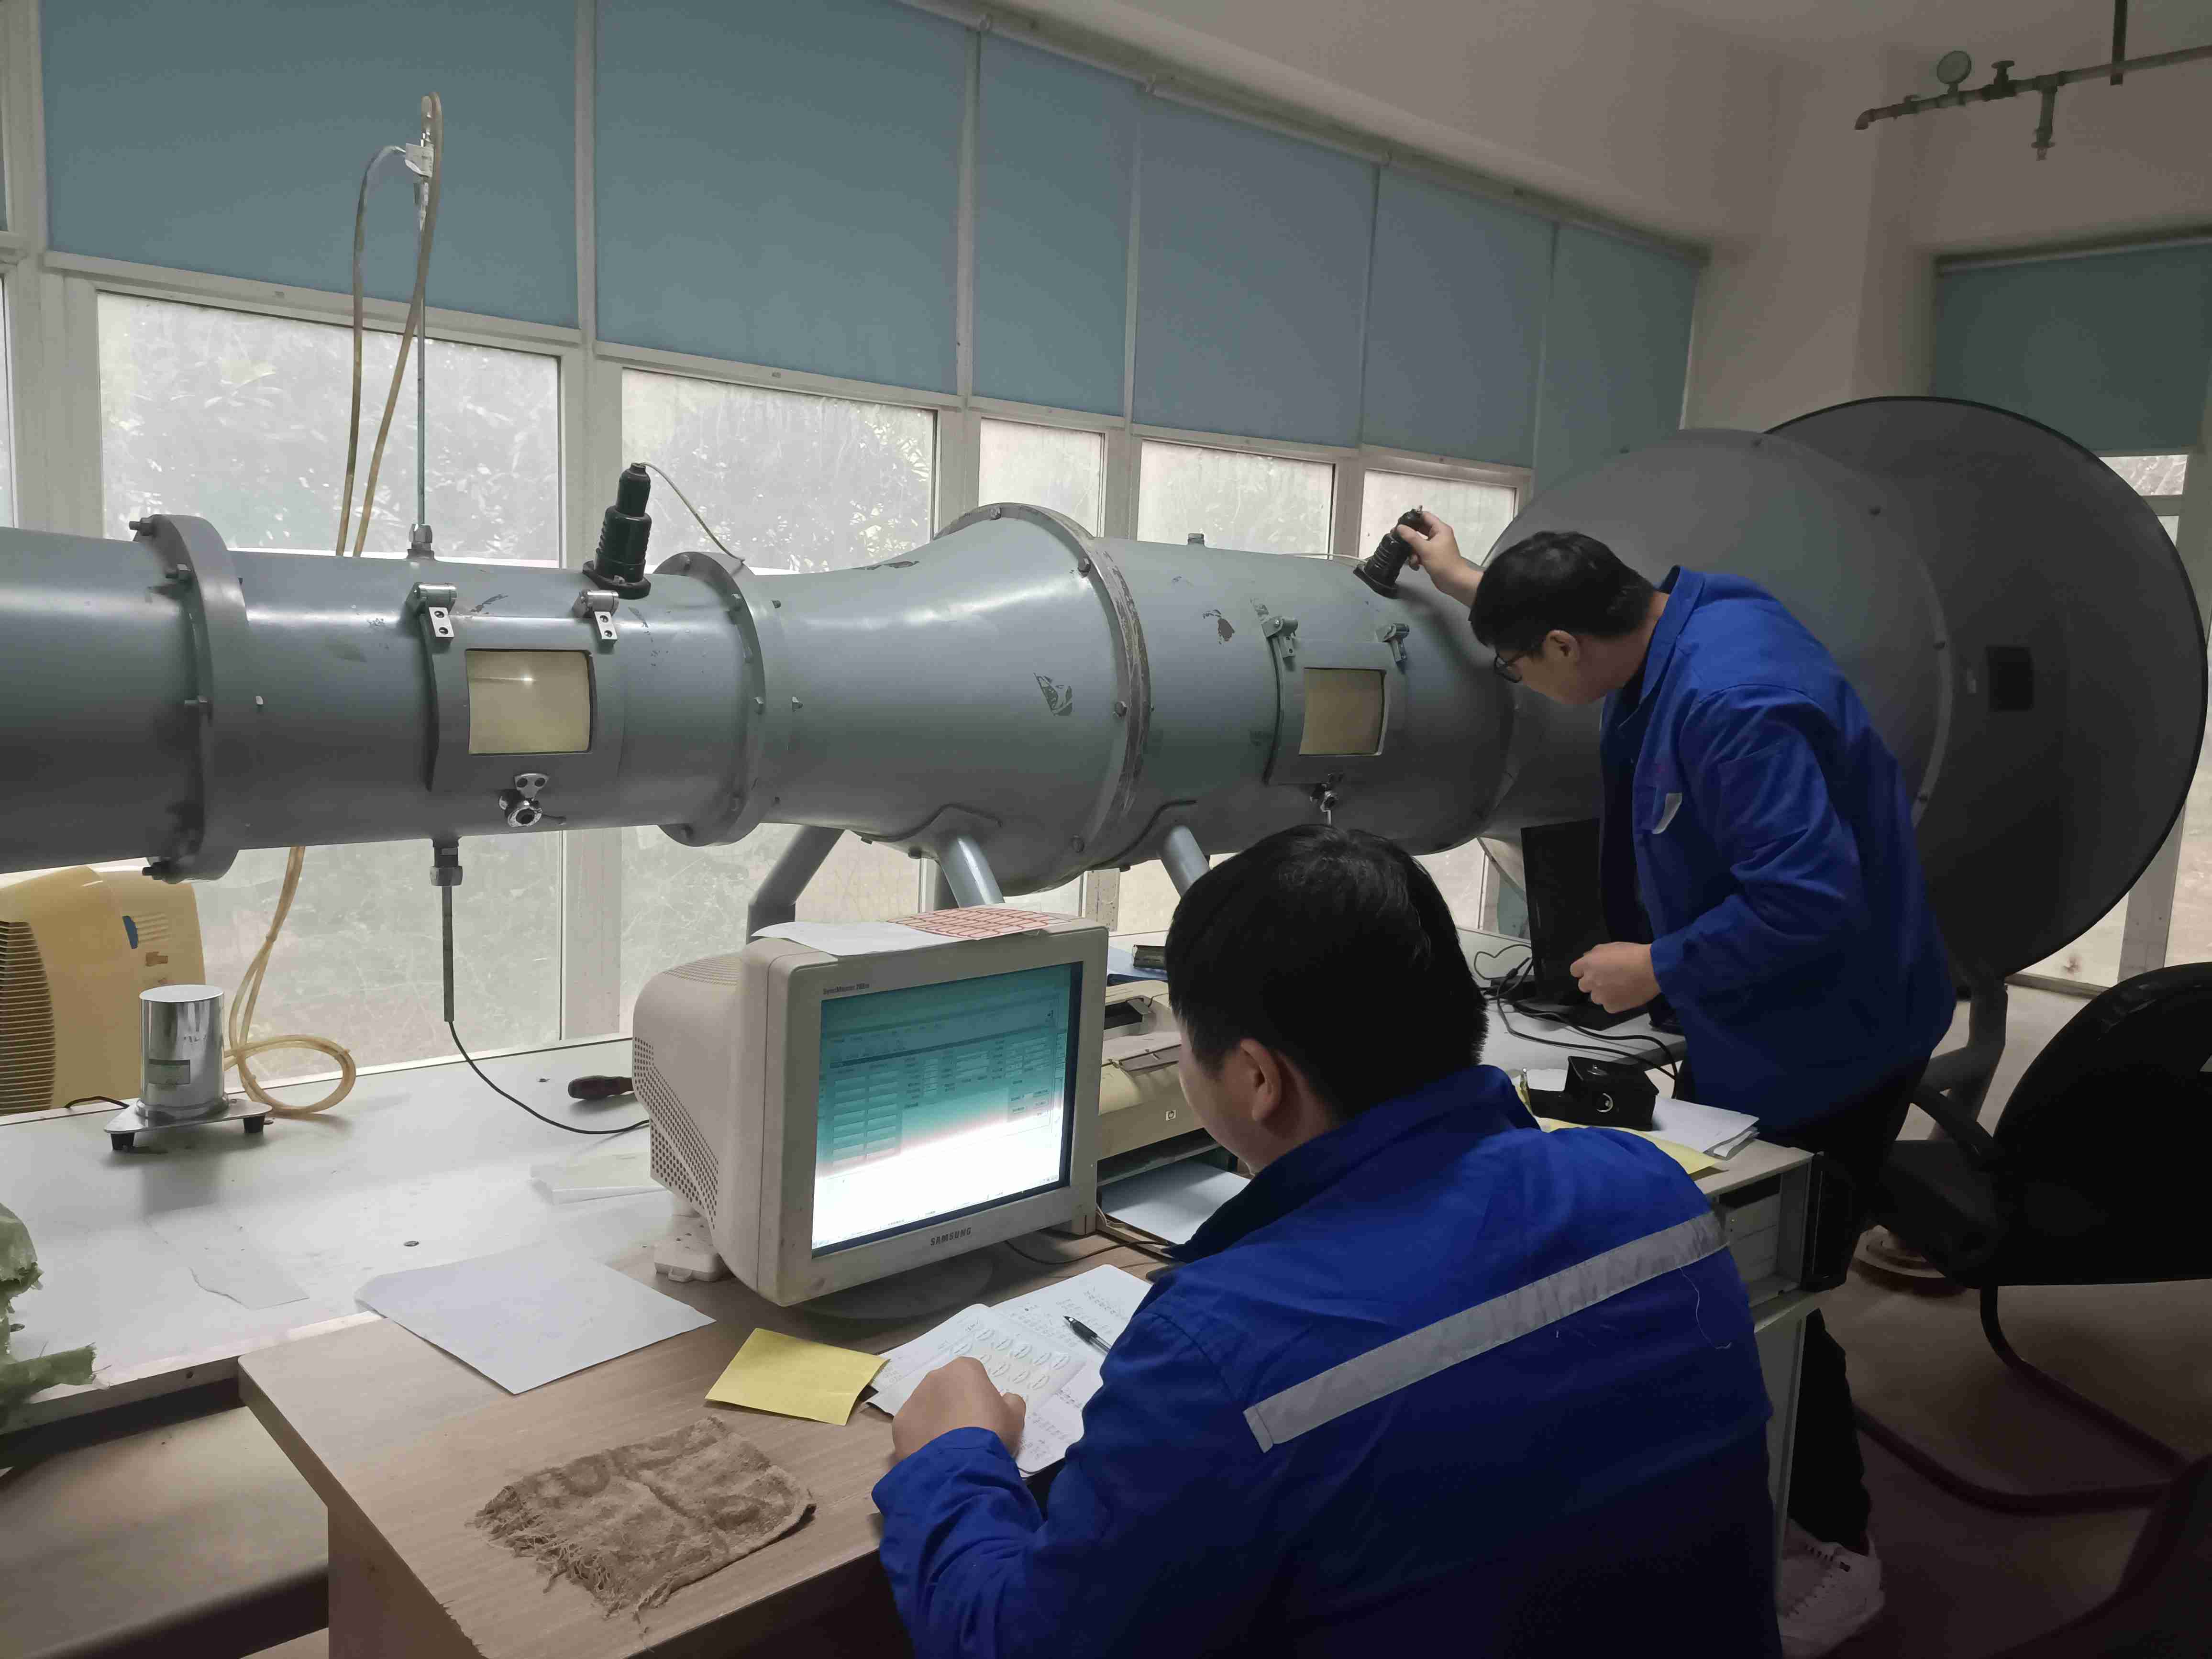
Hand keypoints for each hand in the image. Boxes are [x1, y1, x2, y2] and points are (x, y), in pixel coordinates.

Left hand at [891, 1357, 1027, 1462]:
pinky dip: (921, 1437)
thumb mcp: (1015, 1417)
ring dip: (936, 1420)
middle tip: (966, 1431)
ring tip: (949, 1446)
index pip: (973, 1375)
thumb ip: (1011, 1402)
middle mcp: (934, 1378)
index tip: (984, 1415)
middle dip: (954, 1404)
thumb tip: (1005, 1400)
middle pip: (946, 1388)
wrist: (961, 1465)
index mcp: (963, 1369)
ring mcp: (914, 1400)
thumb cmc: (991, 1433)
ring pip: (927, 1407)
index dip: (979, 1395)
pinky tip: (933, 1455)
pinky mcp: (900, 1424)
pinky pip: (913, 1427)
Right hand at [1395, 512, 1482, 606]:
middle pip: (1420, 529)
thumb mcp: (1425, 549)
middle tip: (1396, 537)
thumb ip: (1411, 537)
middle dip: (1409, 535)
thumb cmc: (1442, 563)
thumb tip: (1399, 527)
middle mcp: (1438, 535)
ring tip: (1411, 558)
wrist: (1454, 581)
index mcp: (1440, 529)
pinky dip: (1416, 558)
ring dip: (1412, 550)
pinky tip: (1415, 565)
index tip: (1400, 522)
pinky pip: (1420, 552)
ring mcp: (1435, 546)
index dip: (1412, 517)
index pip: (1425, 516)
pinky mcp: (1432, 556)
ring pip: (1418, 542)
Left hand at [1570, 942, 1658, 1013]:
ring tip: (1620, 987)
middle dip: (1593, 983)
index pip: (1574, 971)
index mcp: (1588, 964)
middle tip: (1608, 979)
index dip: (1584, 971)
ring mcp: (1600, 995)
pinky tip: (1625, 994)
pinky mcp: (1611, 1007)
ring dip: (1603, 993)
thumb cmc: (1634, 955)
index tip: (1593, 971)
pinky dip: (1615, 1002)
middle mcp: (1590, 980)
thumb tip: (1587, 957)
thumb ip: (1595, 953)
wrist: (1653, 969)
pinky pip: (1608, 1006)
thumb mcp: (1612, 946)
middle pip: (1583, 985)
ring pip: (1596, 997)